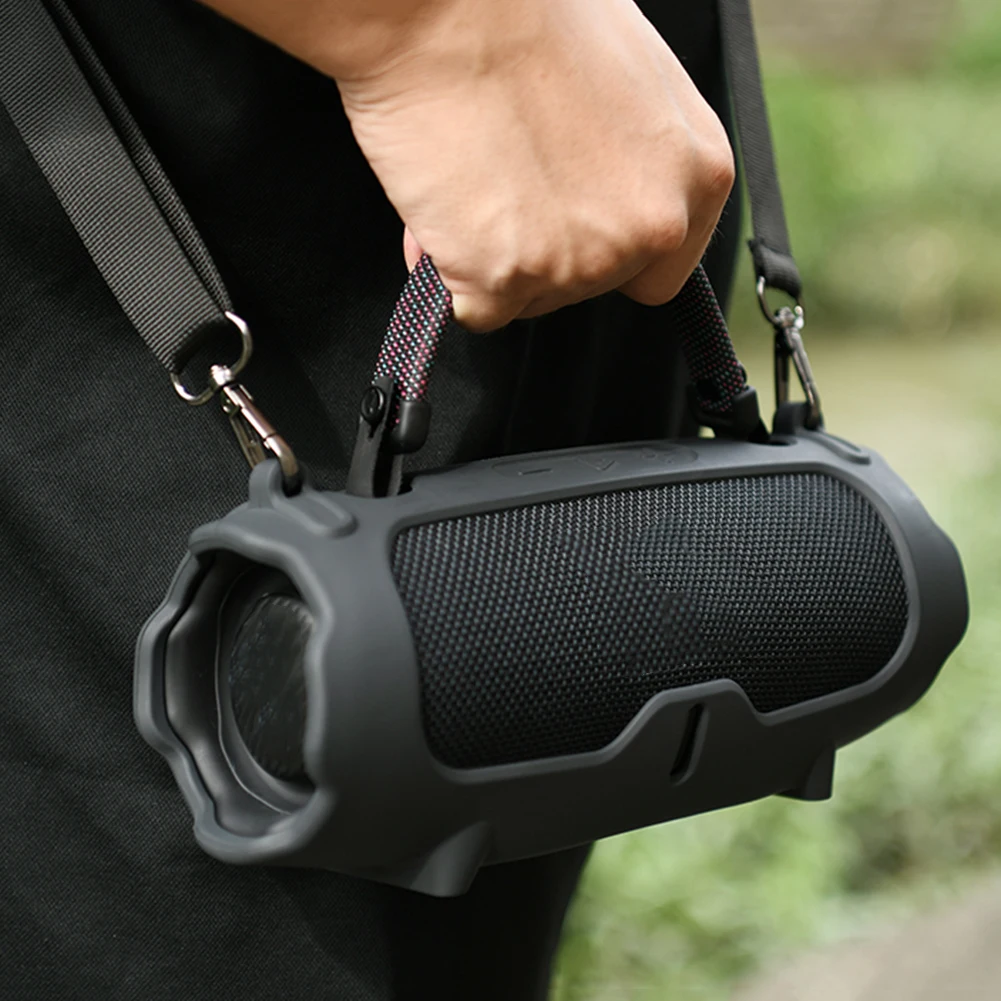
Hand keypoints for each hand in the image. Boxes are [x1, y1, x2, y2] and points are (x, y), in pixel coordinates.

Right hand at [203, 0, 734, 331]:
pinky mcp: (507, 282)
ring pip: (534, 300)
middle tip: (508, 184)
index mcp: (698, 174)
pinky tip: (447, 212)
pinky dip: (454, 276)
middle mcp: (652, 227)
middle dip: (550, 254)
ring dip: (498, 260)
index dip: (609, 249)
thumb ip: (637, 157)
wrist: (446, 5)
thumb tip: (592, 206)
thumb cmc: (527, 14)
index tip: (575, 226)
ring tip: (473, 181)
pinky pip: (477, 310)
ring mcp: (581, 262)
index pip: (662, 266)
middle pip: (594, 287)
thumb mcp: (632, 77)